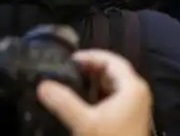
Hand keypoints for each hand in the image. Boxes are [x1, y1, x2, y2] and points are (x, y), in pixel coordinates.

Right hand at [37, 50, 151, 135]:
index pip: (112, 60)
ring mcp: (134, 106)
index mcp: (132, 86)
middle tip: (64, 70)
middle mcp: (137, 92)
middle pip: (112, 72)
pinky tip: (79, 102)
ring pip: (111, 87)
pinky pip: (112, 100)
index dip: (91, 56)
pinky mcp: (128, 118)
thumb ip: (63, 102)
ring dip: (91, 84)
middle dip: (89, 70)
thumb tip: (42, 85)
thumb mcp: (84, 123)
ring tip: (67, 83)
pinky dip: (96, 97)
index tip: (68, 58)